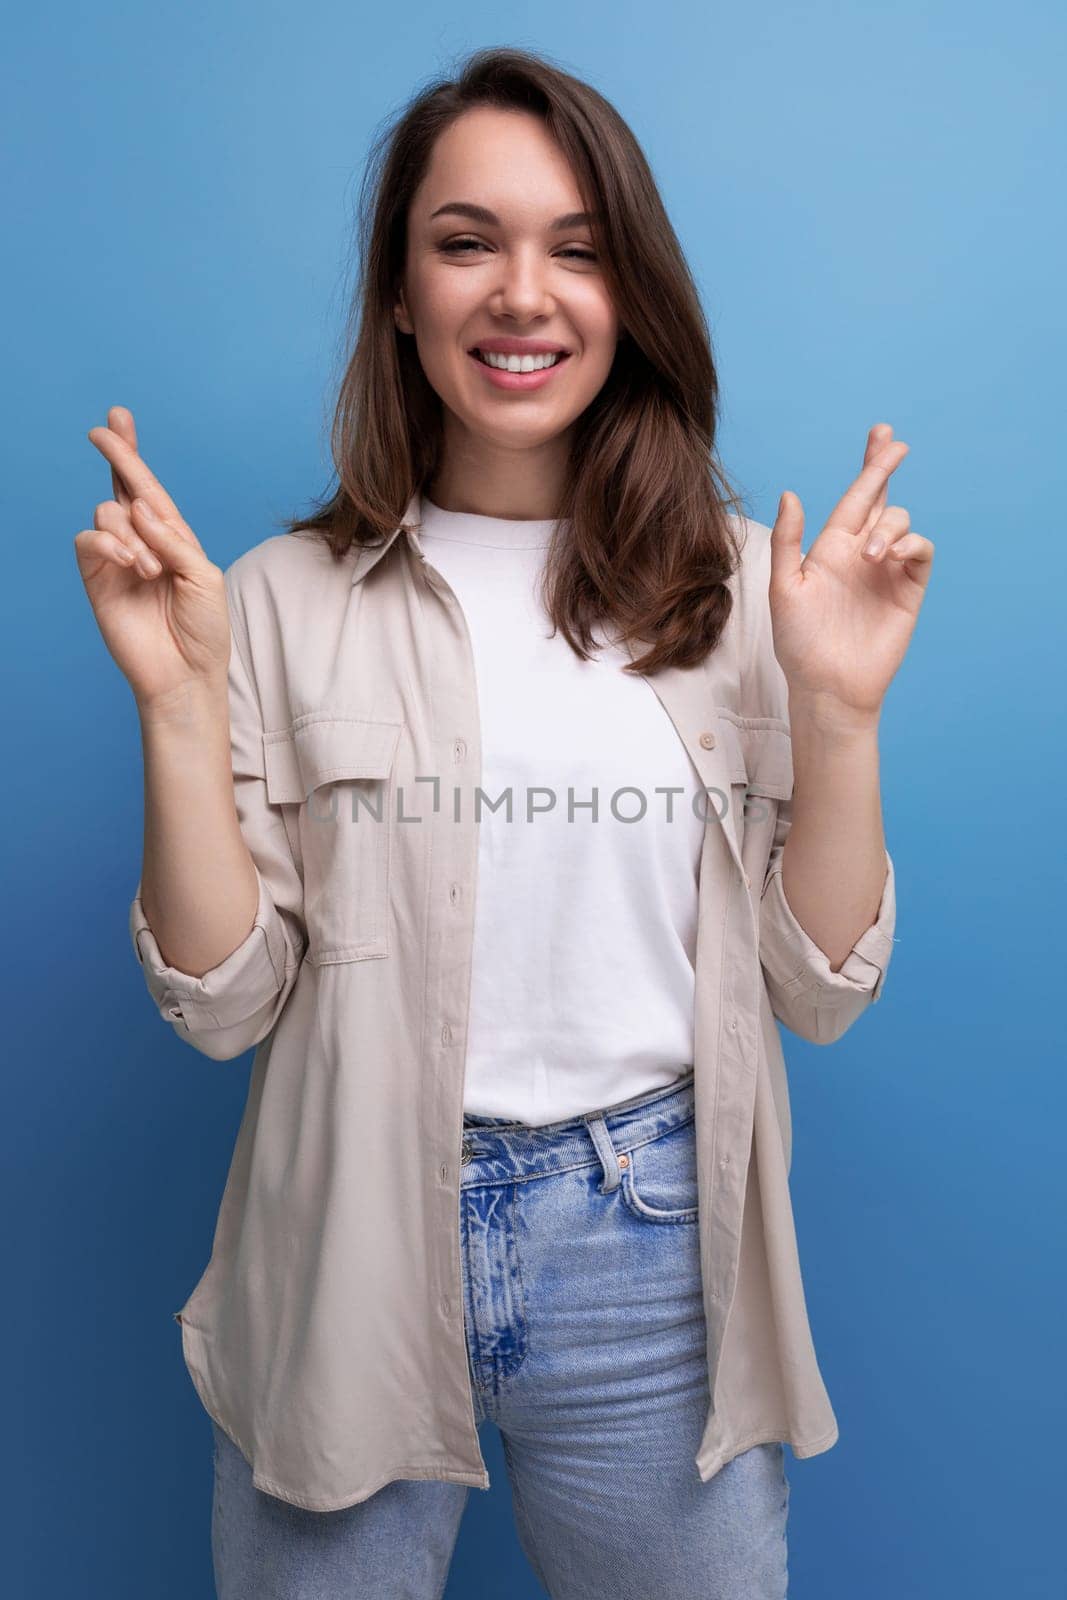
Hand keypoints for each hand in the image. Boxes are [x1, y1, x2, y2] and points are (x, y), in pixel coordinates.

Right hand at [76, 406, 231, 712]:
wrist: (185, 674)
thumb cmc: (204, 630)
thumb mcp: (203, 577)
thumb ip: (173, 539)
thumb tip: (137, 507)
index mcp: (172, 537)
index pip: (148, 488)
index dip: (131, 454)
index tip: (117, 418)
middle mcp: (142, 542)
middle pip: (120, 488)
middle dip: (117, 458)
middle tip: (102, 434)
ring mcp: (117, 559)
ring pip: (108, 512)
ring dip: (134, 534)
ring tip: (154, 570)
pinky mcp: (97, 579)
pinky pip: (89, 540)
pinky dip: (110, 543)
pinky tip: (133, 564)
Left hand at [767, 423, 934, 722]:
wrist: (827, 685)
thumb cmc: (799, 643)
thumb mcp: (783, 588)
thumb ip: (788, 541)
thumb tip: (792, 493)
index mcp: (831, 548)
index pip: (854, 498)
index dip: (869, 467)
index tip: (881, 435)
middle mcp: (860, 553)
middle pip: (882, 499)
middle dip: (887, 469)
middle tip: (896, 445)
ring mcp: (886, 570)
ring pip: (899, 523)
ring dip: (888, 527)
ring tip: (871, 554)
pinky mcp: (908, 589)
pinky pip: (921, 552)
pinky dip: (911, 544)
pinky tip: (891, 555)